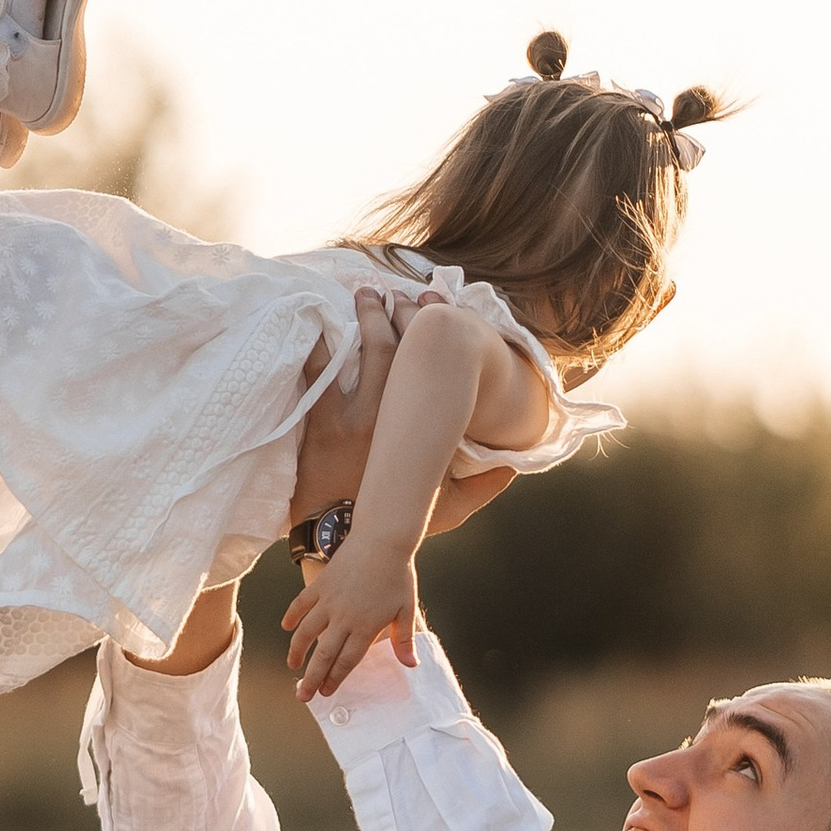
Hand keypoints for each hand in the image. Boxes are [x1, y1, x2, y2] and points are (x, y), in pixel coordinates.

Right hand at [282, 530, 419, 701]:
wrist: (383, 539)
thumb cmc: (398, 574)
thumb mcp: (406, 608)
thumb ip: (404, 639)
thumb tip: (410, 665)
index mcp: (366, 627)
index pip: (347, 660)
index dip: (335, 679)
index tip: (326, 692)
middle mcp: (344, 617)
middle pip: (324, 654)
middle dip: (312, 677)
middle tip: (303, 696)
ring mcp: (329, 600)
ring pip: (307, 632)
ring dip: (297, 651)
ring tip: (292, 665)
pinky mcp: (320, 583)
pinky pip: (301, 604)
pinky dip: (292, 616)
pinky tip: (287, 627)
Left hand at [292, 290, 516, 542]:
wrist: (338, 540)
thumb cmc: (393, 525)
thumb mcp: (448, 509)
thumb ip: (483, 488)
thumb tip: (514, 468)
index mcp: (419, 426)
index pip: (429, 362)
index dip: (431, 326)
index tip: (433, 301)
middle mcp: (387, 411)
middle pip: (392, 343)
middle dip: (395, 311)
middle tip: (391, 290)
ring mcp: (348, 414)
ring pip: (356, 349)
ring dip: (362, 318)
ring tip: (363, 294)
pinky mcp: (318, 422)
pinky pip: (316, 372)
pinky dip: (318, 345)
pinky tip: (318, 323)